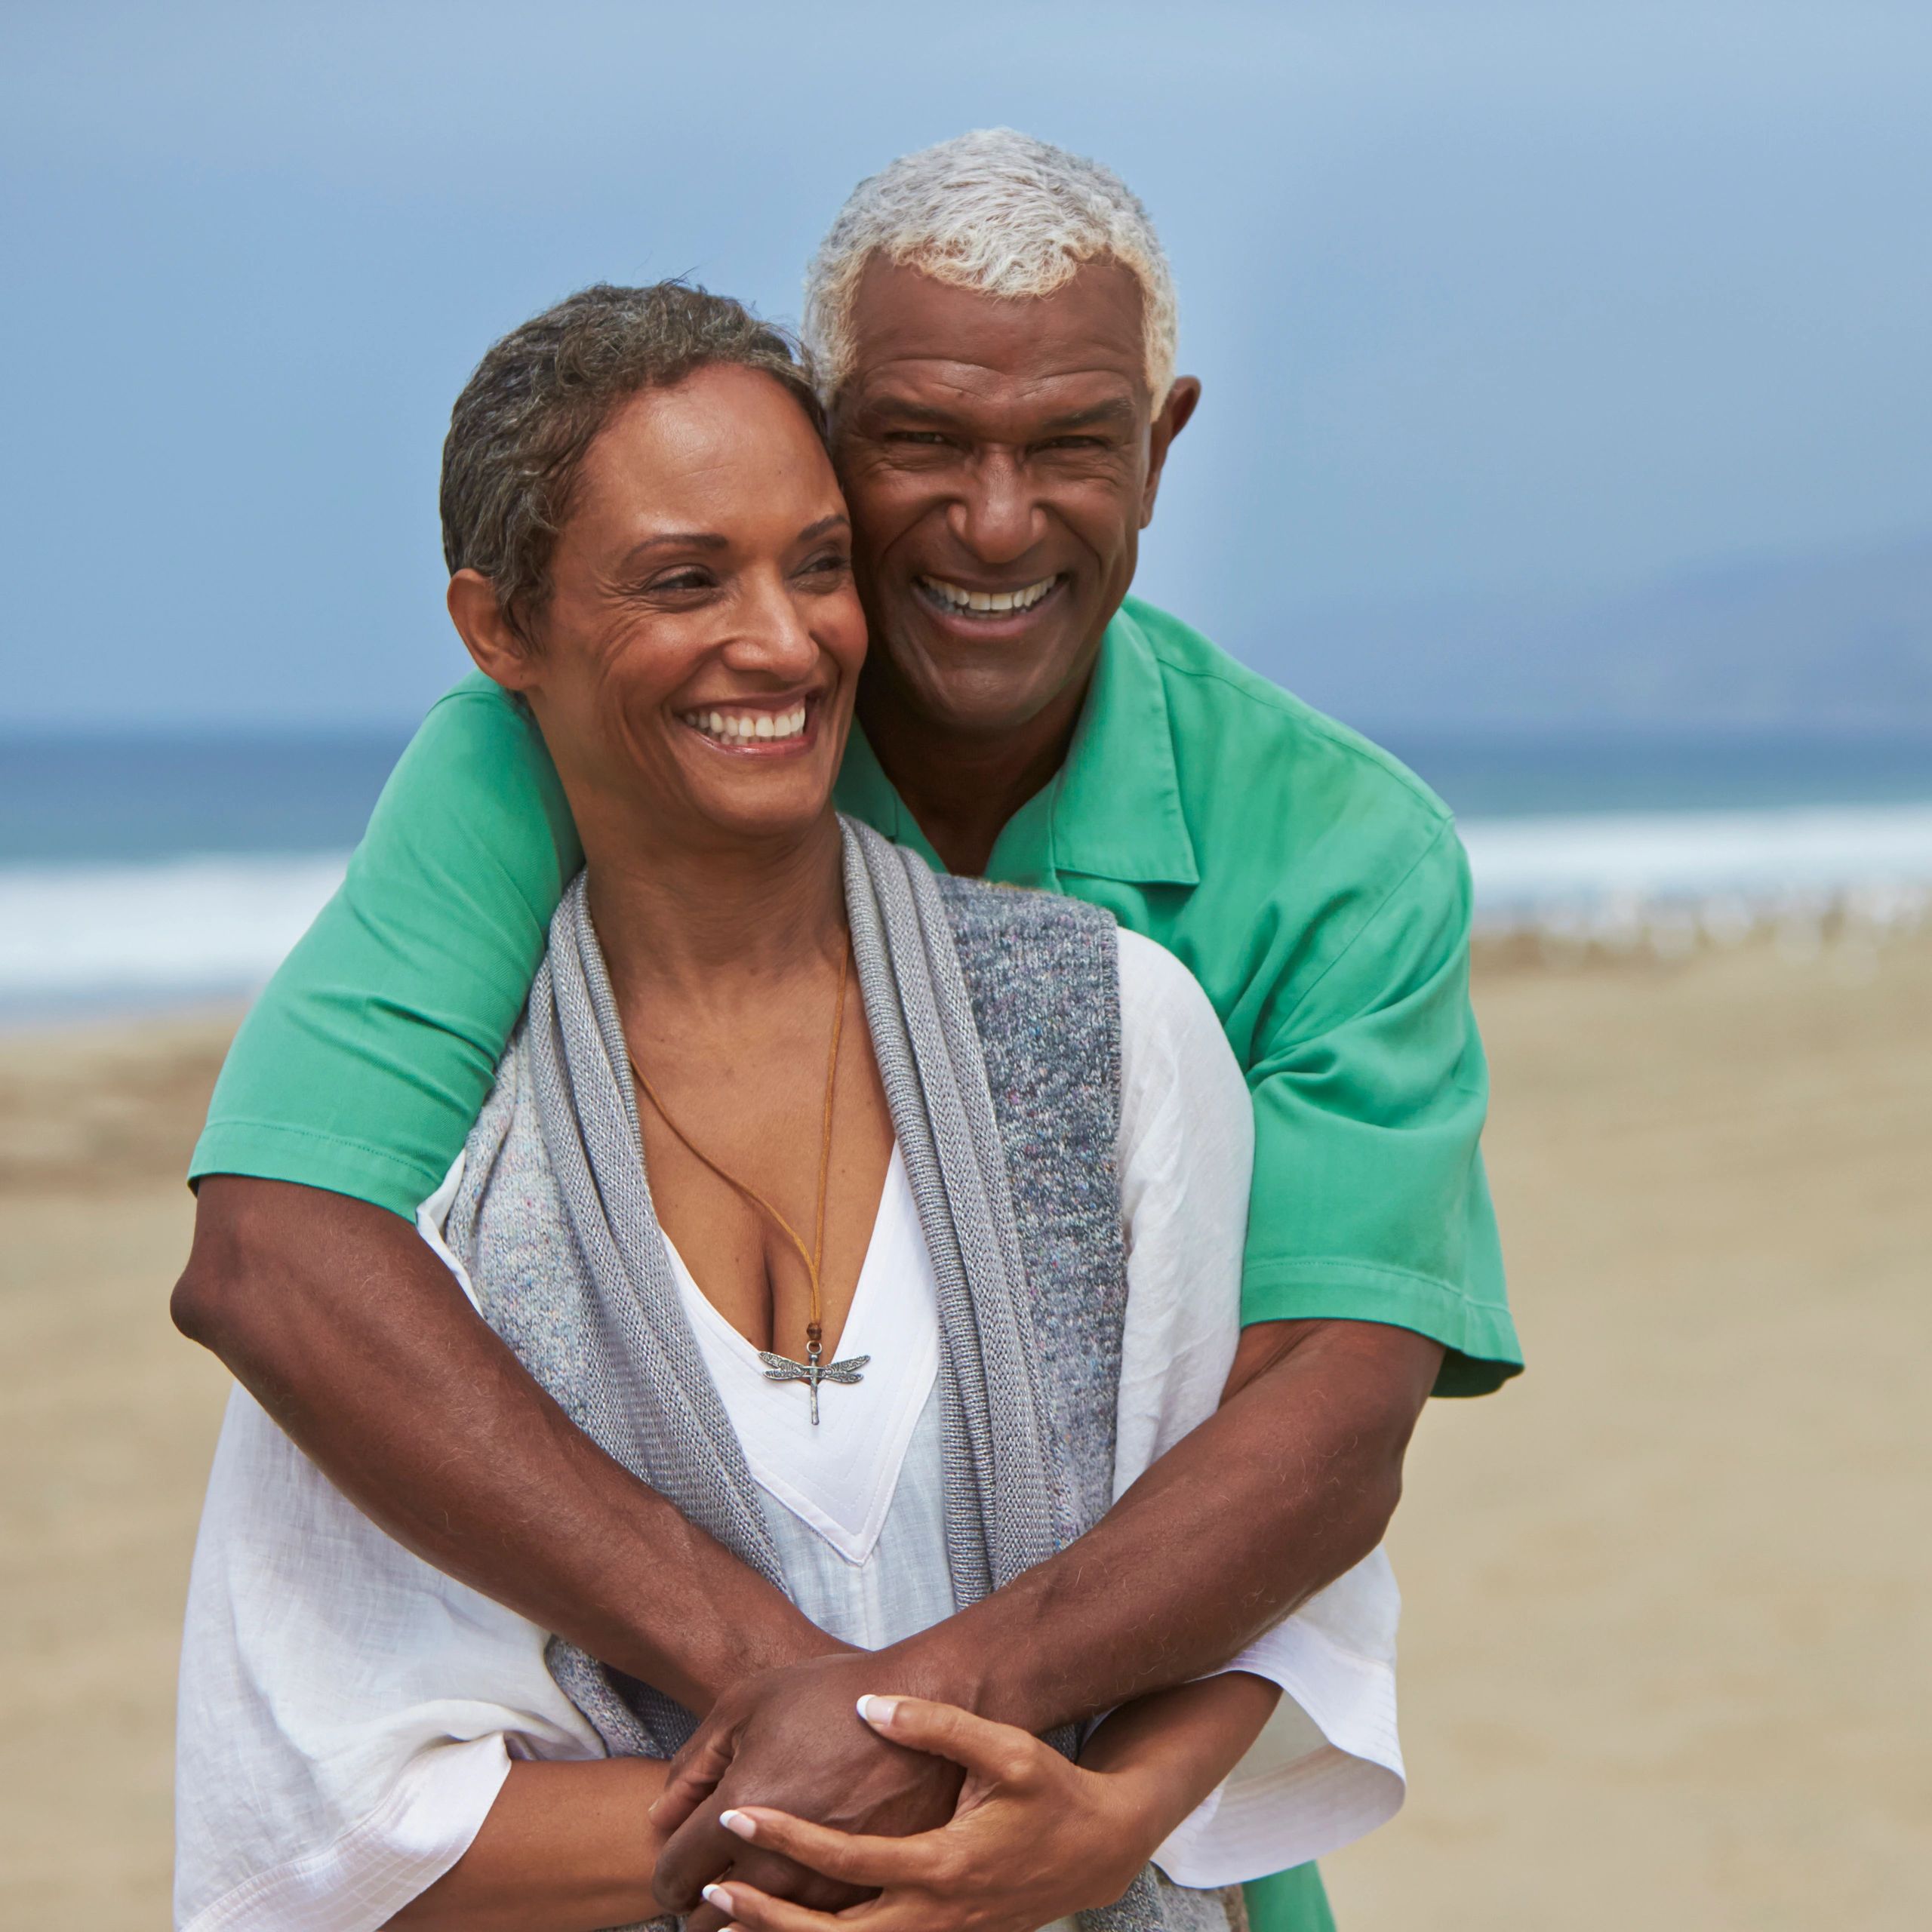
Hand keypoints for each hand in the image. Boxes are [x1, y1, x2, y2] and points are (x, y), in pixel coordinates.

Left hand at [652, 1650, 967, 1928]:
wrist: (922, 1699)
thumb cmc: (828, 1693)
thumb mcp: (744, 1704)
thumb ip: (691, 1765)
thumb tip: (659, 1820)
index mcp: (740, 1812)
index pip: (674, 1875)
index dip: (667, 1874)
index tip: (677, 1867)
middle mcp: (777, 1861)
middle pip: (710, 1920)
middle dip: (702, 1903)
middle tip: (710, 1879)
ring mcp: (824, 1883)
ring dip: (745, 1918)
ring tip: (747, 1890)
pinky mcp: (864, 1890)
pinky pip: (812, 1926)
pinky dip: (793, 1914)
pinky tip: (793, 1890)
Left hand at [696, 1695, 1165, 1931]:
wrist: (1097, 1850)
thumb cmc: (1049, 1791)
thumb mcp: (1005, 1748)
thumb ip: (937, 1724)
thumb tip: (871, 1705)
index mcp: (941, 1865)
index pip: (844, 1860)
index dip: (785, 1839)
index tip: (733, 1817)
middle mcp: (933, 1916)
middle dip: (763, 1918)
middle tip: (705, 1891)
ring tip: (723, 1919)